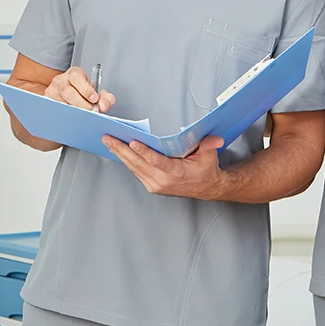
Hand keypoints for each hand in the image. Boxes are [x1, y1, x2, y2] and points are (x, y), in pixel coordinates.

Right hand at [44, 67, 115, 112]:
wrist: (74, 99)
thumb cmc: (86, 94)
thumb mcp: (99, 94)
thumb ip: (106, 98)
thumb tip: (103, 106)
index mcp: (74, 74)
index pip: (76, 77)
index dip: (86, 89)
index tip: (94, 99)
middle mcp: (60, 80)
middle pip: (68, 92)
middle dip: (81, 104)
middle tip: (90, 111)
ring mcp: (52, 91)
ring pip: (60, 102)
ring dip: (73, 111)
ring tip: (82, 116)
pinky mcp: (47, 101)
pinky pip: (55, 110)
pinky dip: (64, 115)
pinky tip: (72, 118)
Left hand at [102, 135, 225, 198]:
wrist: (206, 187)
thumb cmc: (205, 170)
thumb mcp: (209, 156)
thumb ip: (210, 146)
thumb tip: (216, 139)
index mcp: (175, 173)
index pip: (156, 161)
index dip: (144, 152)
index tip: (133, 142)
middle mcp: (162, 181)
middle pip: (138, 163)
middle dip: (121, 149)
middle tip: (109, 137)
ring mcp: (154, 184)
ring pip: (133, 167)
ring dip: (119, 153)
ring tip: (108, 141)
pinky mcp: (151, 185)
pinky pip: (135, 170)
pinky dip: (126, 159)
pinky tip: (118, 150)